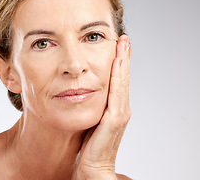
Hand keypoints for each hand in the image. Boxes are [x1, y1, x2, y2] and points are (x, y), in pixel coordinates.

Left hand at [73, 35, 130, 179]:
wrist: (91, 168)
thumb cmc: (89, 145)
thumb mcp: (90, 119)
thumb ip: (91, 105)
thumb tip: (82, 91)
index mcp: (114, 107)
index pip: (117, 80)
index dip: (118, 62)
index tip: (116, 44)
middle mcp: (120, 107)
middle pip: (122, 77)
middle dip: (123, 56)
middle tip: (122, 38)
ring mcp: (119, 113)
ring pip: (121, 82)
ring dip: (122, 62)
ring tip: (122, 44)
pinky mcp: (114, 120)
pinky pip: (117, 94)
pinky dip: (118, 77)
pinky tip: (116, 63)